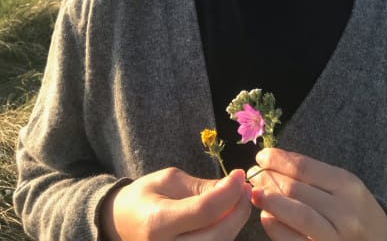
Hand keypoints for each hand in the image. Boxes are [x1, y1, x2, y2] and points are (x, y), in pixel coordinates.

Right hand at [100, 167, 251, 240]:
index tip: (240, 174)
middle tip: (245, 188)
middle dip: (238, 210)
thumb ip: (201, 186)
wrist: (120, 224)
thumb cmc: (144, 197)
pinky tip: (228, 214)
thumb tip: (234, 185)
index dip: (228, 192)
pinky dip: (225, 232)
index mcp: (158, 223)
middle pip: (217, 235)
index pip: (204, 210)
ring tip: (239, 198)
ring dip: (235, 222)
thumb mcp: (168, 181)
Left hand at [247, 148, 386, 240]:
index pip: (304, 167)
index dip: (277, 159)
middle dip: (268, 179)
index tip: (261, 156)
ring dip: (269, 202)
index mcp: (347, 185)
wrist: (380, 240)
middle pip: (296, 189)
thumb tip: (270, 160)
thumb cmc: (352, 207)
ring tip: (255, 194)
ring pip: (296, 215)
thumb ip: (310, 172)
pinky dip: (275, 228)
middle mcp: (345, 211)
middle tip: (254, 175)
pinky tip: (266, 217)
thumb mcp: (340, 183)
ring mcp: (336, 237)